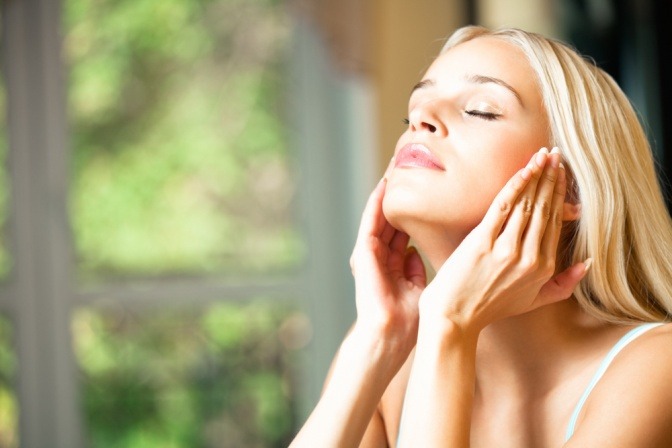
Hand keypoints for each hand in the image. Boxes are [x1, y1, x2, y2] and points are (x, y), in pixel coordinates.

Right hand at [349, 176, 426, 357]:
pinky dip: (376, 204)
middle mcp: (380, 258)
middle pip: (391, 222)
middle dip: (400, 200)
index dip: (413, 215)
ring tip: (395, 171)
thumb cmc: (407, 320)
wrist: (390, 334)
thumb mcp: (418, 288)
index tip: (425, 195)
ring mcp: (370, 255)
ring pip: (380, 218)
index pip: (403, 234)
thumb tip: (415, 251)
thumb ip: (415, 269)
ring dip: (386, 196)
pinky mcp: (364, 252)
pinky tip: (384, 187)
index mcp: (393, 267)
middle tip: (409, 173)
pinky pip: (371, 222)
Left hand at [420, 147, 587, 333]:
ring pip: (527, 204)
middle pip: (544, 209)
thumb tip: (587, 263)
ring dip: (537, 176)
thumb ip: (563, 284)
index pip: (555, 222)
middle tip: (556, 156)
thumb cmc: (489, 307)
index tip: (560, 174)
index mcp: (543, 269)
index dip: (558, 195)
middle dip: (552, 179)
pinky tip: (525, 169)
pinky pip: (504, 206)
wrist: (454, 315)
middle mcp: (529, 257)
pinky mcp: (482, 241)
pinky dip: (516, 184)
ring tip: (543, 156)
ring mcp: (506, 249)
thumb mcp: (533, 302)